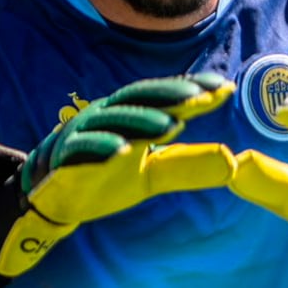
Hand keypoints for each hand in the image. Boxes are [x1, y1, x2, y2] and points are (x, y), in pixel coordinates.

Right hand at [0, 74, 236, 275]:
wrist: (56, 199)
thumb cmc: (107, 177)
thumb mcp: (154, 176)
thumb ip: (188, 167)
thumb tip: (232, 162)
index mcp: (132, 115)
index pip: (167, 98)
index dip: (194, 90)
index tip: (226, 89)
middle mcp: (110, 115)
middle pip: (144, 98)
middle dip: (174, 95)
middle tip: (205, 95)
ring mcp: (86, 131)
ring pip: (117, 119)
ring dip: (144, 119)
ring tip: (174, 124)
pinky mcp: (66, 155)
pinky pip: (84, 147)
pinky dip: (103, 146)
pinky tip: (123, 150)